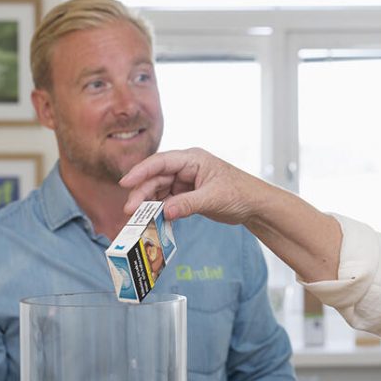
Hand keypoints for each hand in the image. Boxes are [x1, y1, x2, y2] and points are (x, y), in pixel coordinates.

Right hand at [119, 148, 265, 223]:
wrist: (255, 206)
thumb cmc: (240, 193)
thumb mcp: (213, 198)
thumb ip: (188, 204)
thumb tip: (165, 212)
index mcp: (193, 159)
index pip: (161, 162)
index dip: (141, 171)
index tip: (126, 183)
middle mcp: (186, 168)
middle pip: (156, 178)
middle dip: (142, 194)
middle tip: (131, 211)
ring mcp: (186, 182)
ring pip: (159, 191)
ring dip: (149, 204)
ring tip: (138, 219)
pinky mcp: (187, 196)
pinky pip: (168, 202)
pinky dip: (160, 211)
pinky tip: (153, 221)